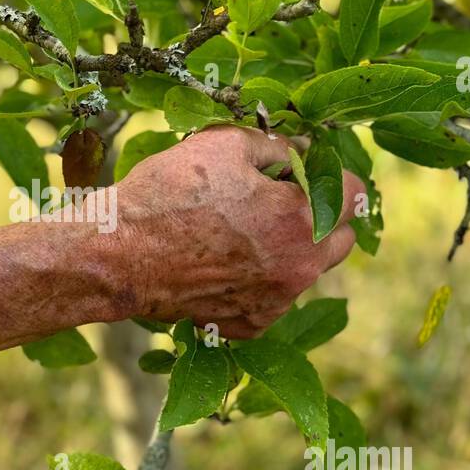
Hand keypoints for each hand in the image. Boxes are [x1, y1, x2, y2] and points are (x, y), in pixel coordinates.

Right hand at [0, 125, 363, 392]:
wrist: (116, 255)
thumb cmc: (167, 193)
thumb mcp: (224, 145)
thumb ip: (278, 146)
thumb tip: (303, 150)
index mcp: (301, 219)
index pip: (353, 193)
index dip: (333, 172)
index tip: (311, 165)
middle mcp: (298, 268)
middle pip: (339, 238)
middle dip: (322, 214)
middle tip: (285, 195)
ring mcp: (274, 302)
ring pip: (305, 270)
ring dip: (290, 248)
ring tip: (244, 227)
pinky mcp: (247, 325)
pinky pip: (271, 299)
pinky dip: (258, 280)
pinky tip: (224, 260)